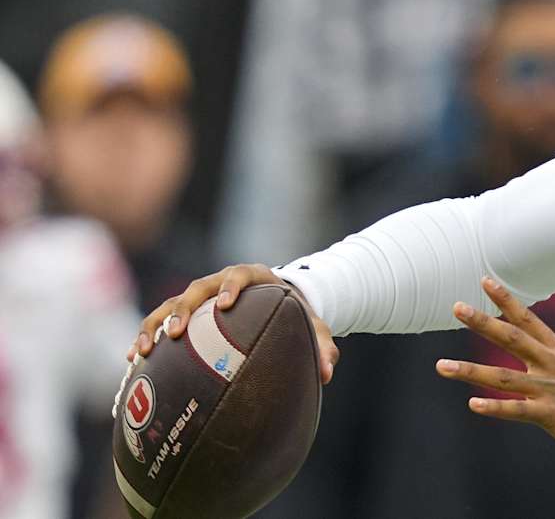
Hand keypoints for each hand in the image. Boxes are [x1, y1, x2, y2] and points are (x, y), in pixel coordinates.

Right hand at [126, 263, 340, 383]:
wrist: (276, 304)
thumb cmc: (294, 313)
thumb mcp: (311, 325)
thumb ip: (322, 344)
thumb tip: (328, 372)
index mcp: (251, 277)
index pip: (238, 276)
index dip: (229, 287)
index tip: (224, 305)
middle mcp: (219, 283)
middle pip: (195, 290)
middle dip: (182, 310)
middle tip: (175, 333)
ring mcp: (198, 298)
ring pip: (169, 305)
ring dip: (154, 325)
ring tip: (143, 350)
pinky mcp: (184, 314)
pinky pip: (159, 322)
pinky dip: (146, 337)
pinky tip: (133, 361)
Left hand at [438, 277, 554, 462]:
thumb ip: (554, 362)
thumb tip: (535, 356)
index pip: (528, 319)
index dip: (506, 300)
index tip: (485, 281)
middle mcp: (552, 365)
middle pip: (511, 338)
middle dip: (482, 321)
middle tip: (457, 307)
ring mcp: (551, 389)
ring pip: (503, 377)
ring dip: (470, 370)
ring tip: (442, 365)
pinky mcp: (553, 415)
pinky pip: (517, 410)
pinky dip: (494, 407)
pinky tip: (473, 403)